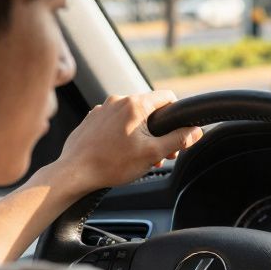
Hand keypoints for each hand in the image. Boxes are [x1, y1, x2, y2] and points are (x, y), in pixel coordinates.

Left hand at [49, 90, 202, 194]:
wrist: (74, 172)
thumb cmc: (112, 164)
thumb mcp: (153, 153)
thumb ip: (178, 140)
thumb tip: (196, 131)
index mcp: (135, 104)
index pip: (167, 97)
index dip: (177, 114)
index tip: (176, 133)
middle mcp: (117, 100)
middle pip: (149, 109)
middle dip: (158, 130)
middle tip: (160, 153)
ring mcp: (102, 109)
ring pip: (131, 117)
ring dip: (140, 134)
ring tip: (139, 157)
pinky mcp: (91, 120)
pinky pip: (114, 122)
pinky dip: (122, 134)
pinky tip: (120, 153)